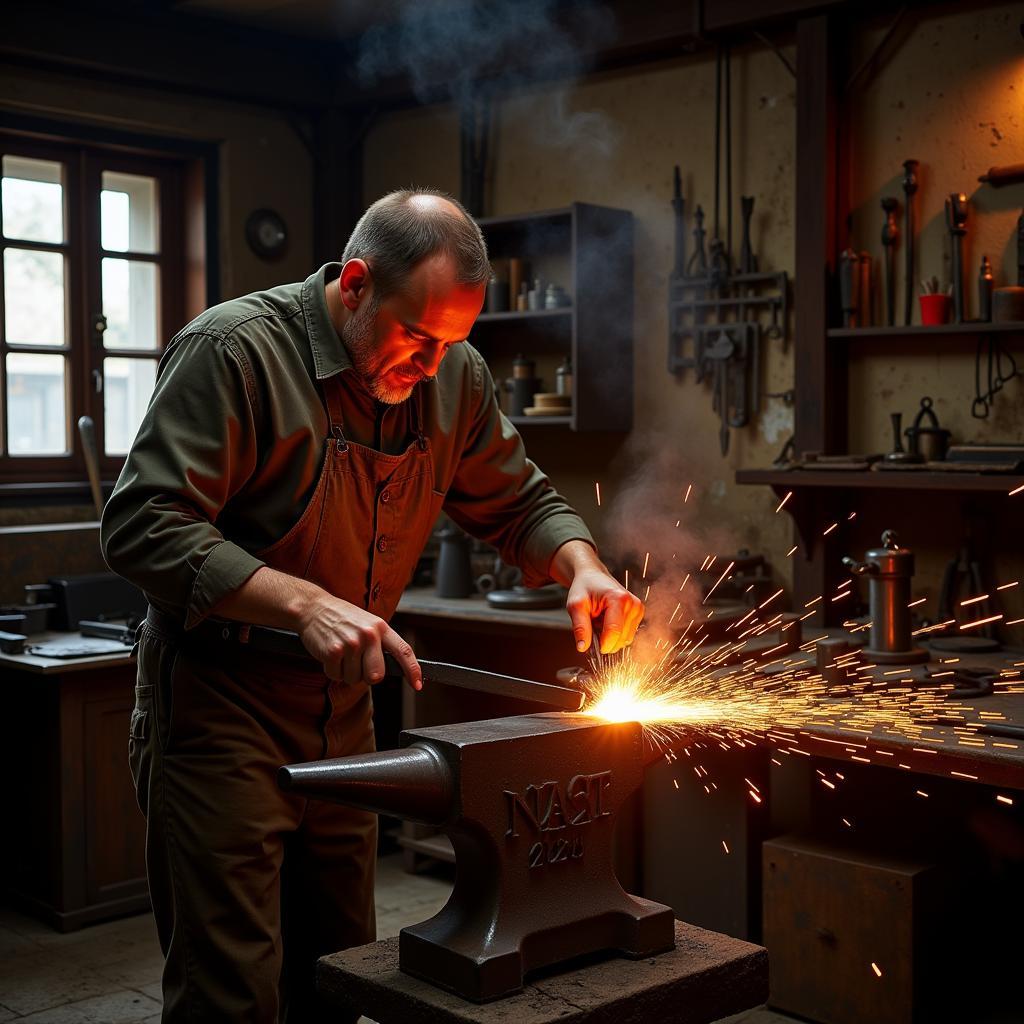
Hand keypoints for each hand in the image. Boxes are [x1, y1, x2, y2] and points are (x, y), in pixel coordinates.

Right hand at [295, 593, 421, 688]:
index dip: (413, 670)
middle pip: (376, 676)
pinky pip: (336, 676)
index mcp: (381, 628)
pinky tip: (330, 654)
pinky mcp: (333, 651)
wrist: (314, 607)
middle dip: (367, 676)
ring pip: (354, 679)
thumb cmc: (343, 618)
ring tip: (341, 652)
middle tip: (357, 663)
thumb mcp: (368, 623)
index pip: (404, 651)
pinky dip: (332, 670)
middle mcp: (369, 635)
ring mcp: (351, 643)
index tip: (418, 684)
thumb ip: (381, 643)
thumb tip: (393, 668)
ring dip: (346, 672)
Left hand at [550, 540, 643, 654]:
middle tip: (592, 626)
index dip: (603, 644)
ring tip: (600, 621)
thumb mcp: (575, 605)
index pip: (614, 631)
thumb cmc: (584, 587)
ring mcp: (637, 609)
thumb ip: (580, 626)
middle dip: (605, 640)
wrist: (592, 576)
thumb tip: (582, 647)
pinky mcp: (638, 614)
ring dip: (610, 637)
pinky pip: (627, 635)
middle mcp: (633, 604)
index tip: (591, 647)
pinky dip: (616, 634)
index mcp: (618, 598)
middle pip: (621, 638)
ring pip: (625, 639)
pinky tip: (607, 622)